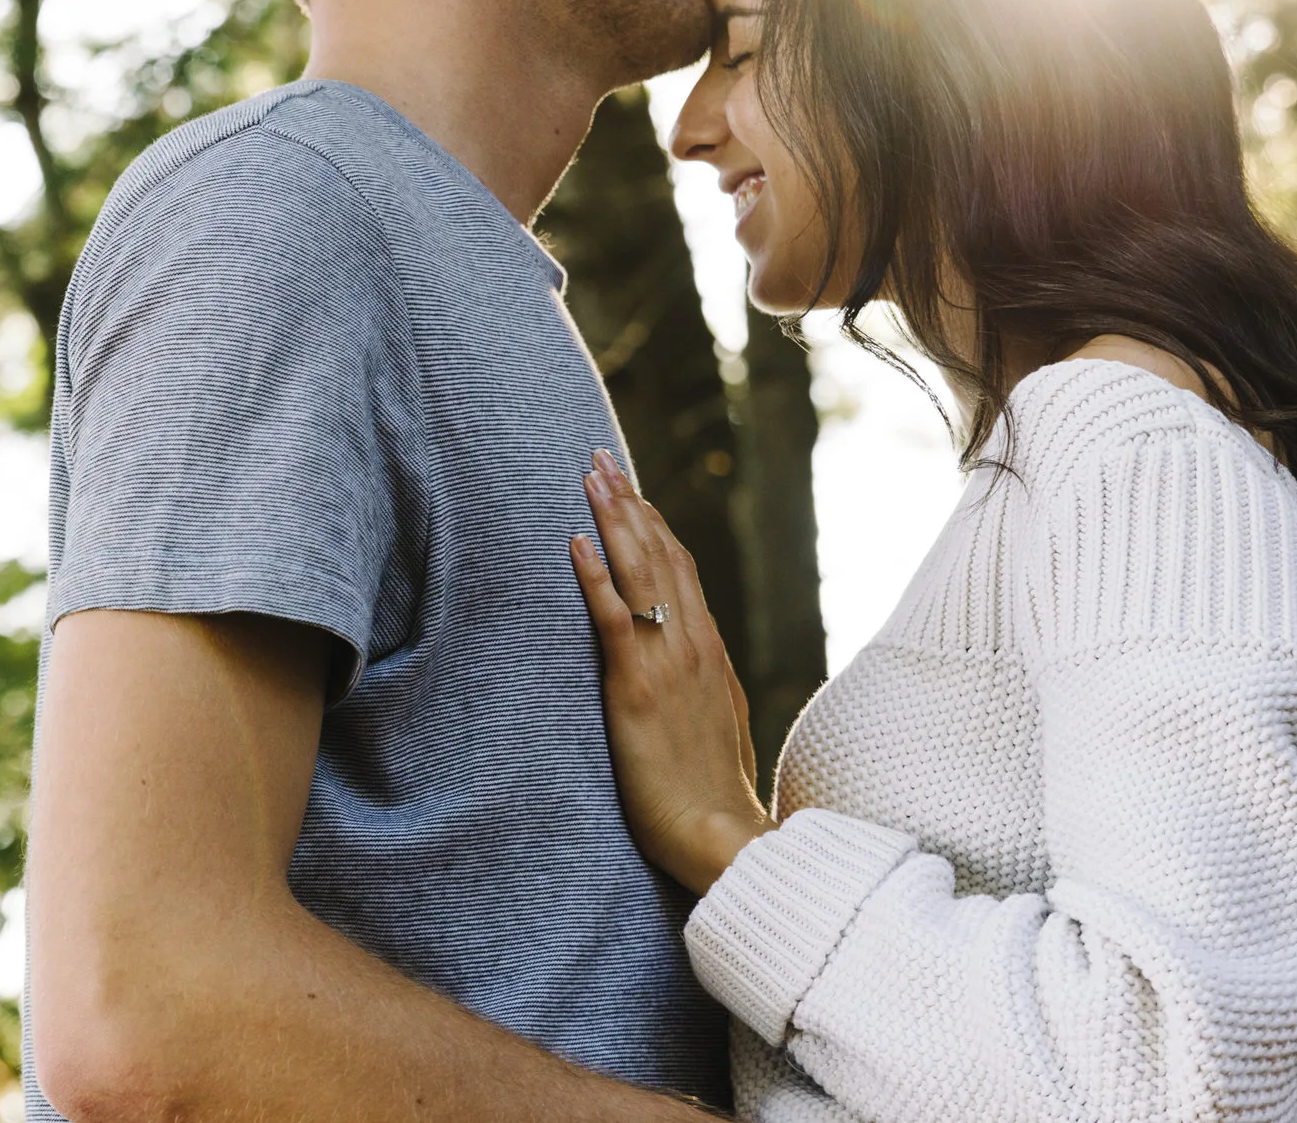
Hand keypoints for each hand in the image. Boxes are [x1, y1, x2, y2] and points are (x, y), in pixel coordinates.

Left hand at [570, 450, 773, 894]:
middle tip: (599, 460)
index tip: (632, 492)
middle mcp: (694, 645)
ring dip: (613, 520)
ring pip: (641, 572)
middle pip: (660, 555)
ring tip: (589, 477)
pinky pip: (614, 619)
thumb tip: (691, 671)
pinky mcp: (638, 688)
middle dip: (629, 504)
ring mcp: (669, 662)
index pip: (682, 571)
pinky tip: (575, 543)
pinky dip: (595, 577)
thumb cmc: (713, 796)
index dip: (654, 526)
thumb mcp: (716, 728)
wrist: (720, 837)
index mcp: (710, 652)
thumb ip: (702, 690)